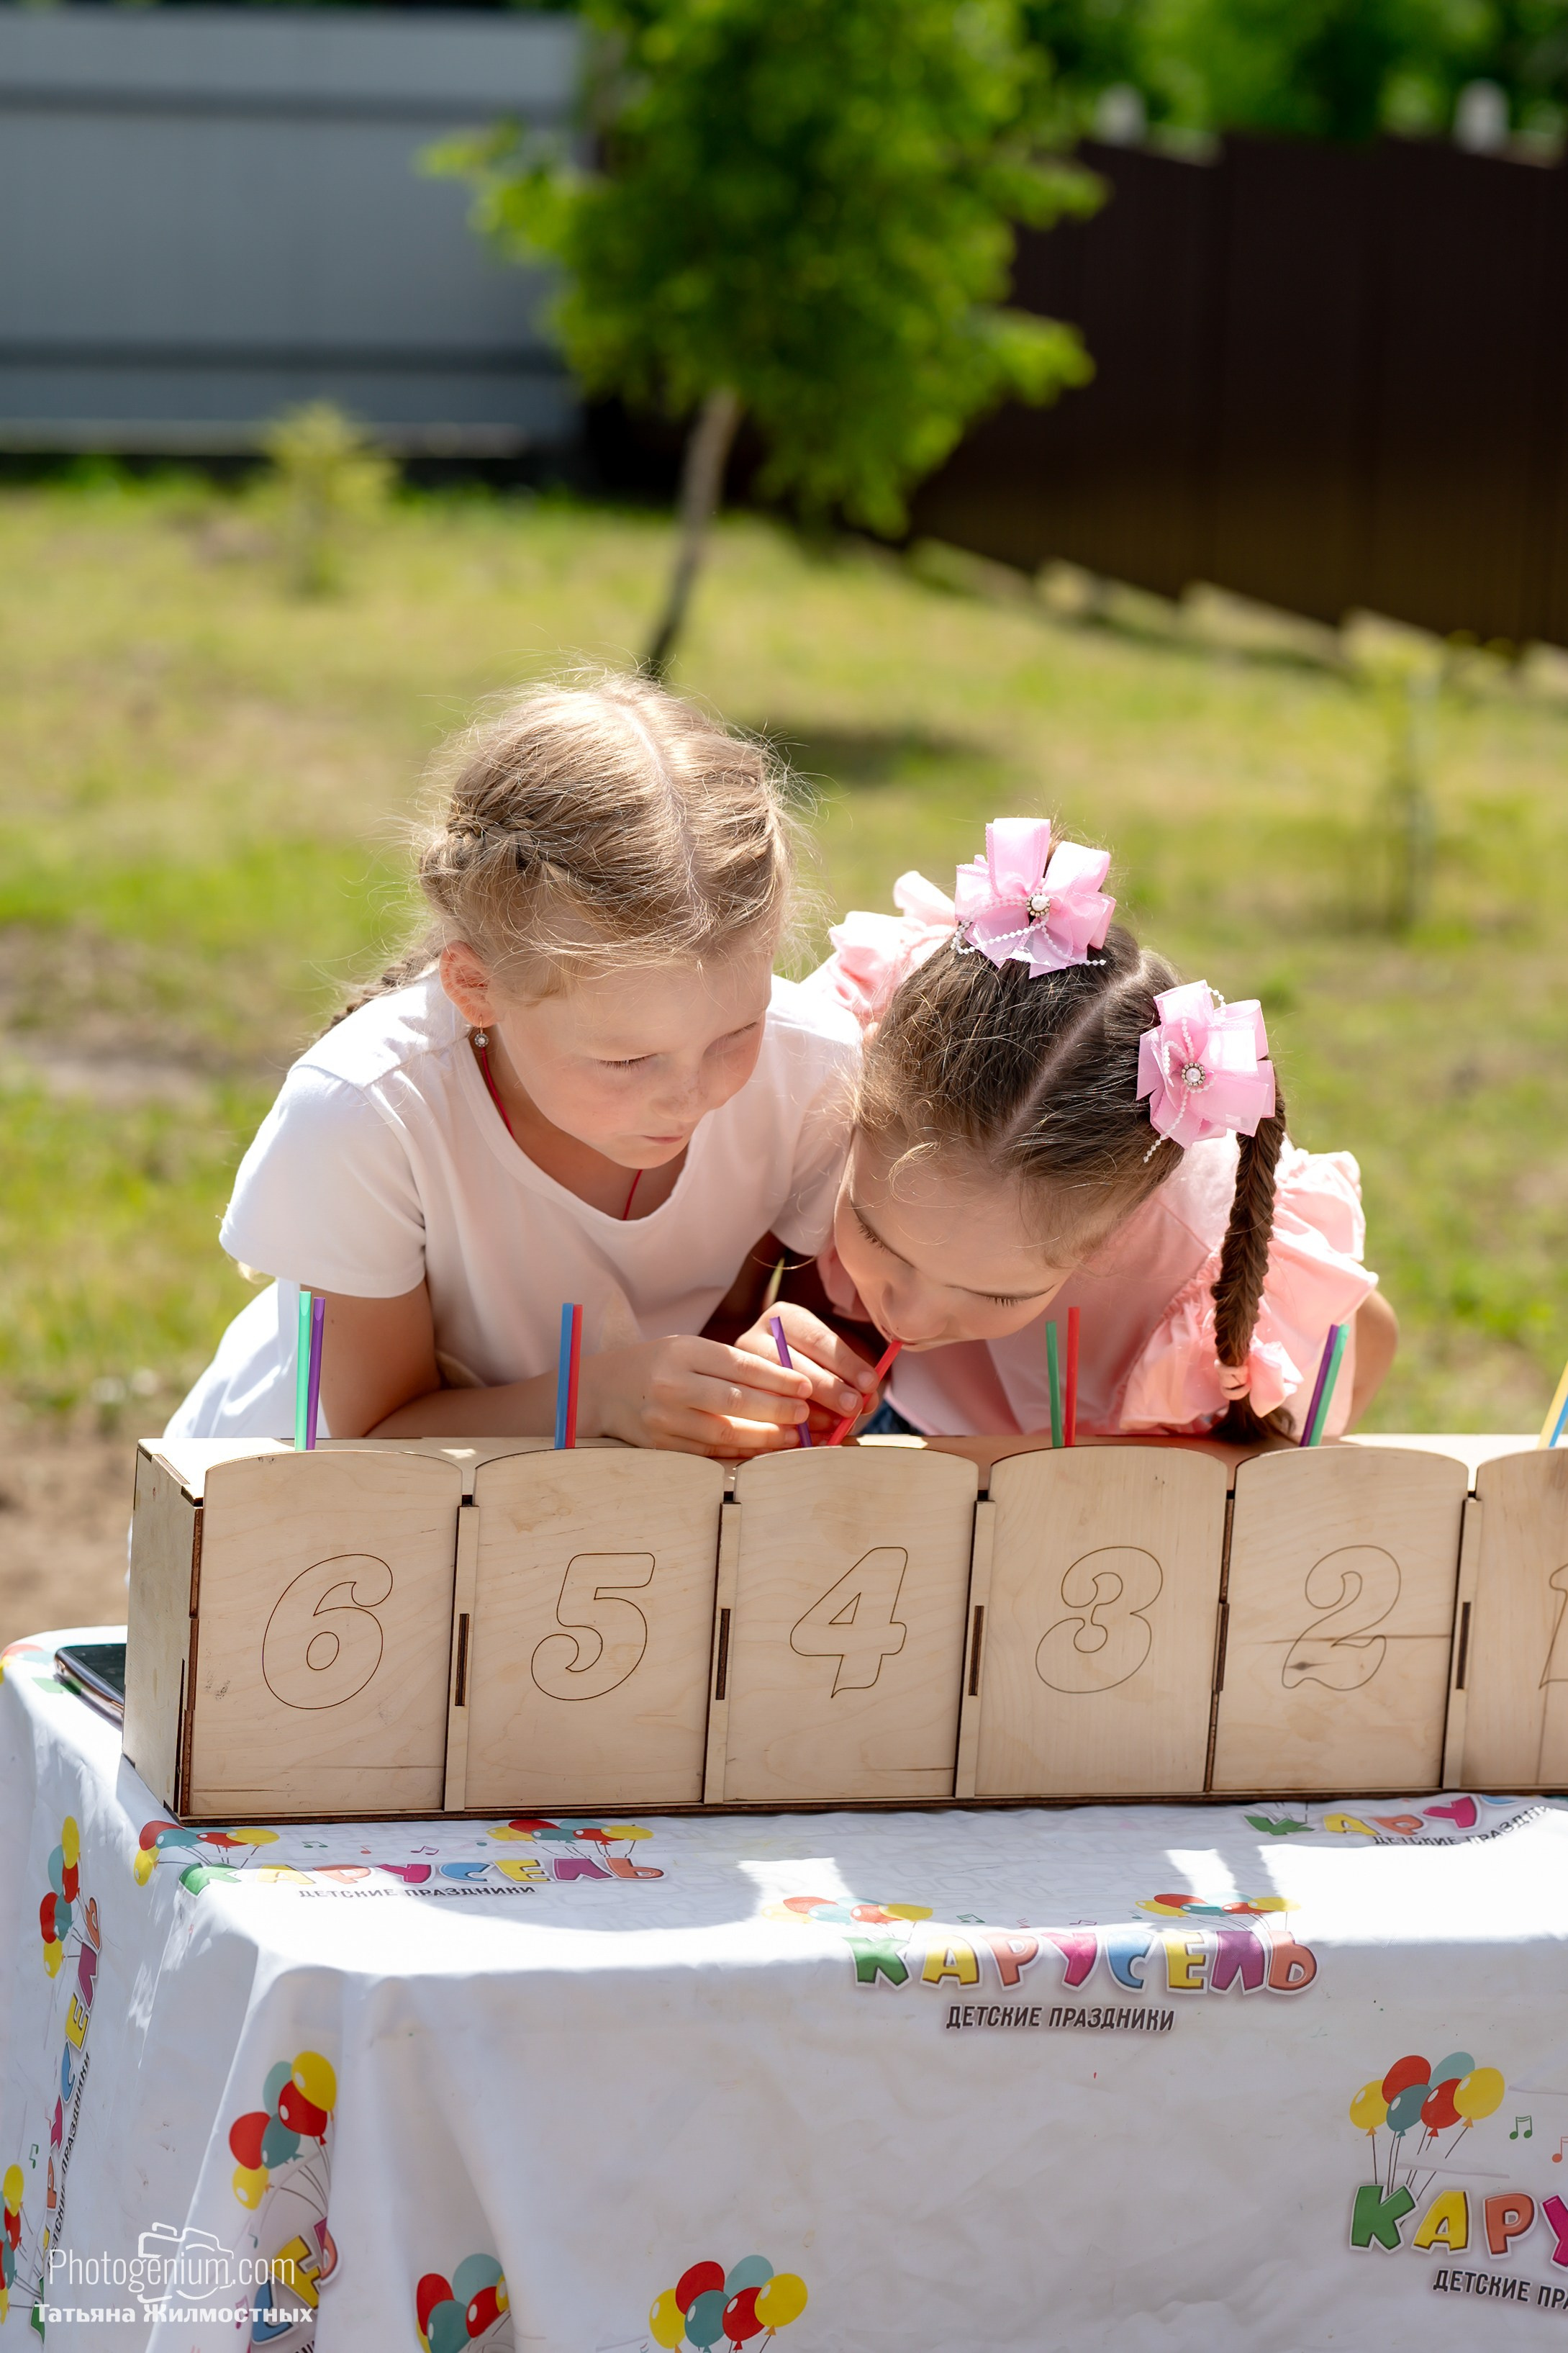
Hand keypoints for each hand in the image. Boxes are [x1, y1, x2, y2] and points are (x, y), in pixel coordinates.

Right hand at [578, 1333, 826, 1457]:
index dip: (777, 1378)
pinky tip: (762, 1451)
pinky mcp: (662, 1444)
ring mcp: (664, 1418)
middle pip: (734, 1400)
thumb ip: (729, 1362)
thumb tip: (784, 1381)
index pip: (739, 1365)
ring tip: (793, 1436)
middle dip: (776, 1409)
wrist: (605, 1390)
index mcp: (682, 1352)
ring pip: (724, 1431)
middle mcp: (671, 1384)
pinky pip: (708, 1452)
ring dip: (764, 1437)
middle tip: (805, 1413)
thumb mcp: (688, 1348)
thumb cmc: (658, 1364)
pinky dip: (739, 1452)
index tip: (805, 1385)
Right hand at [735, 1304, 881, 1442]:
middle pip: (793, 1363)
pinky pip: (763, 1416)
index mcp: (783, 1317)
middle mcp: (755, 1337)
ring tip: (836, 1425)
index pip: (816, 1339)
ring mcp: (739, 1368)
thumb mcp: (830, 1357)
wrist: (778, 1367)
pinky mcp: (734, 1396)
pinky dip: (792, 1430)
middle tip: (853, 1407)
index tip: (869, 1383)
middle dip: (828, 1388)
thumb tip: (867, 1399)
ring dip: (809, 1413)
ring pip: (774, 1391)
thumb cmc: (813, 1361)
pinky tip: (814, 1437)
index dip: (845, 1362)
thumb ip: (849, 1375)